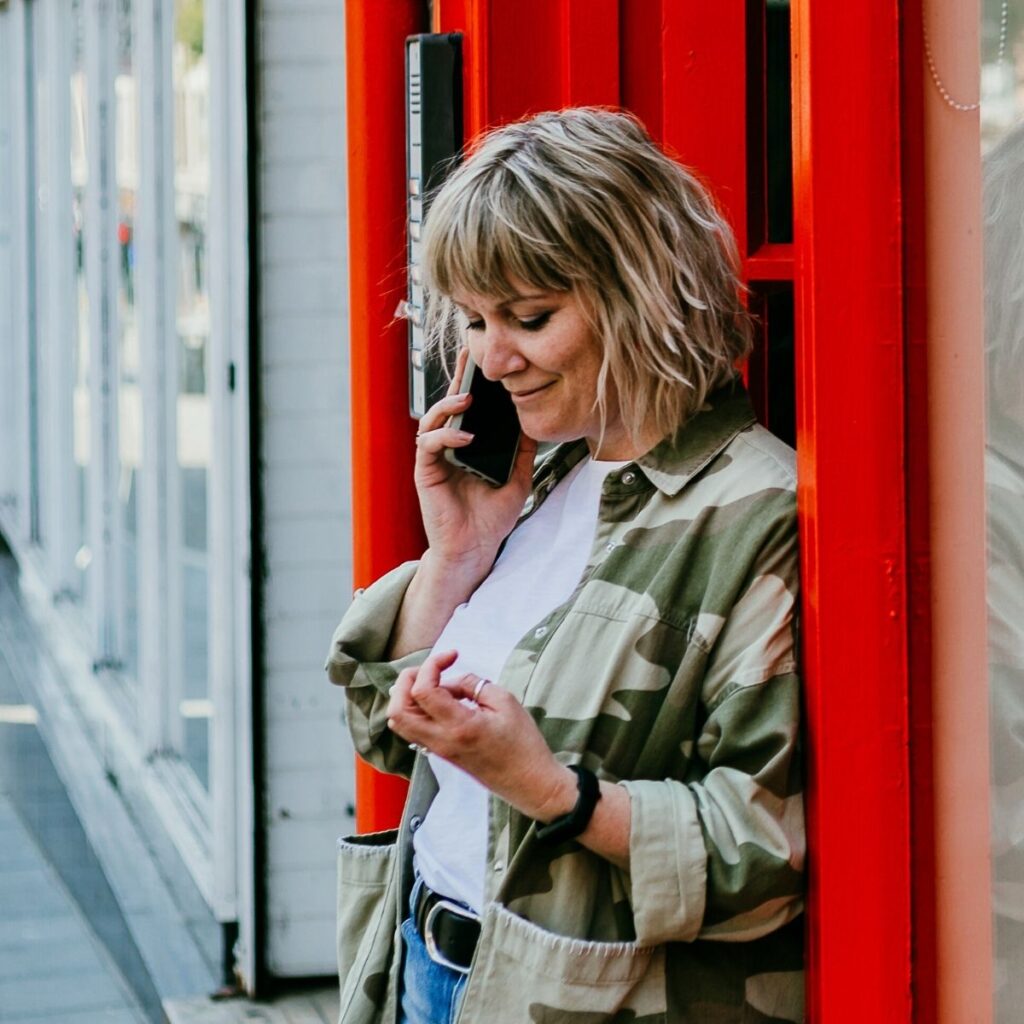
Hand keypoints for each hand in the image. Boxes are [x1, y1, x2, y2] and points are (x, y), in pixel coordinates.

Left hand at [386, 650, 574, 822]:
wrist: (529, 782)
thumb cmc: (523, 743)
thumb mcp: (505, 702)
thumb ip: (473, 684)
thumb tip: (450, 679)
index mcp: (459, 726)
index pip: (422, 691)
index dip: (432, 665)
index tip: (452, 655)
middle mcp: (441, 741)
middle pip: (398, 710)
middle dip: (407, 680)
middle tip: (432, 668)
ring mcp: (438, 750)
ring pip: (400, 722)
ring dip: (407, 696)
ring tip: (434, 682)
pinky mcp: (440, 754)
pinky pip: (412, 730)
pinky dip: (415, 709)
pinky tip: (440, 700)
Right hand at [413, 349, 538, 578]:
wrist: (475, 549)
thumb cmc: (491, 518)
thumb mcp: (518, 478)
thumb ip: (523, 450)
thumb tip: (535, 421)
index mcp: (468, 445)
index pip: (470, 408)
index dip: (474, 382)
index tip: (485, 359)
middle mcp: (449, 447)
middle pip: (449, 404)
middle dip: (459, 379)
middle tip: (470, 355)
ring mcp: (435, 458)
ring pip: (433, 419)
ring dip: (448, 406)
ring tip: (467, 399)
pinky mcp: (425, 472)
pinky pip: (429, 445)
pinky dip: (445, 437)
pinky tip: (465, 438)